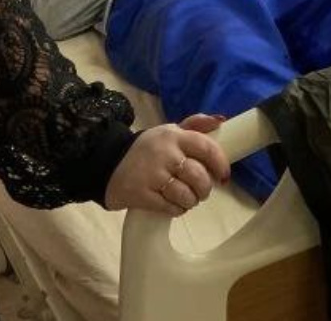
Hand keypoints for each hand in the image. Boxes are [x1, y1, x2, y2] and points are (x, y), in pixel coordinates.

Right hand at [104, 115, 231, 215]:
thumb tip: (221, 121)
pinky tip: (175, 206)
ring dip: (191, 201)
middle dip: (205, 188)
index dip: (221, 164)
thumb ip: (195, 125)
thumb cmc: (146, 150)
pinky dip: (177, 210)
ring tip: (189, 200)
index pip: (207, 148)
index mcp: (173, 136)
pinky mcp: (140, 194)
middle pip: (198, 176)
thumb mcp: (168, 131)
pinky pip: (169, 207)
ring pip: (185, 194)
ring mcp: (151, 175)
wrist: (107, 164)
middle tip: (202, 192)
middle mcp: (164, 153)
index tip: (224, 176)